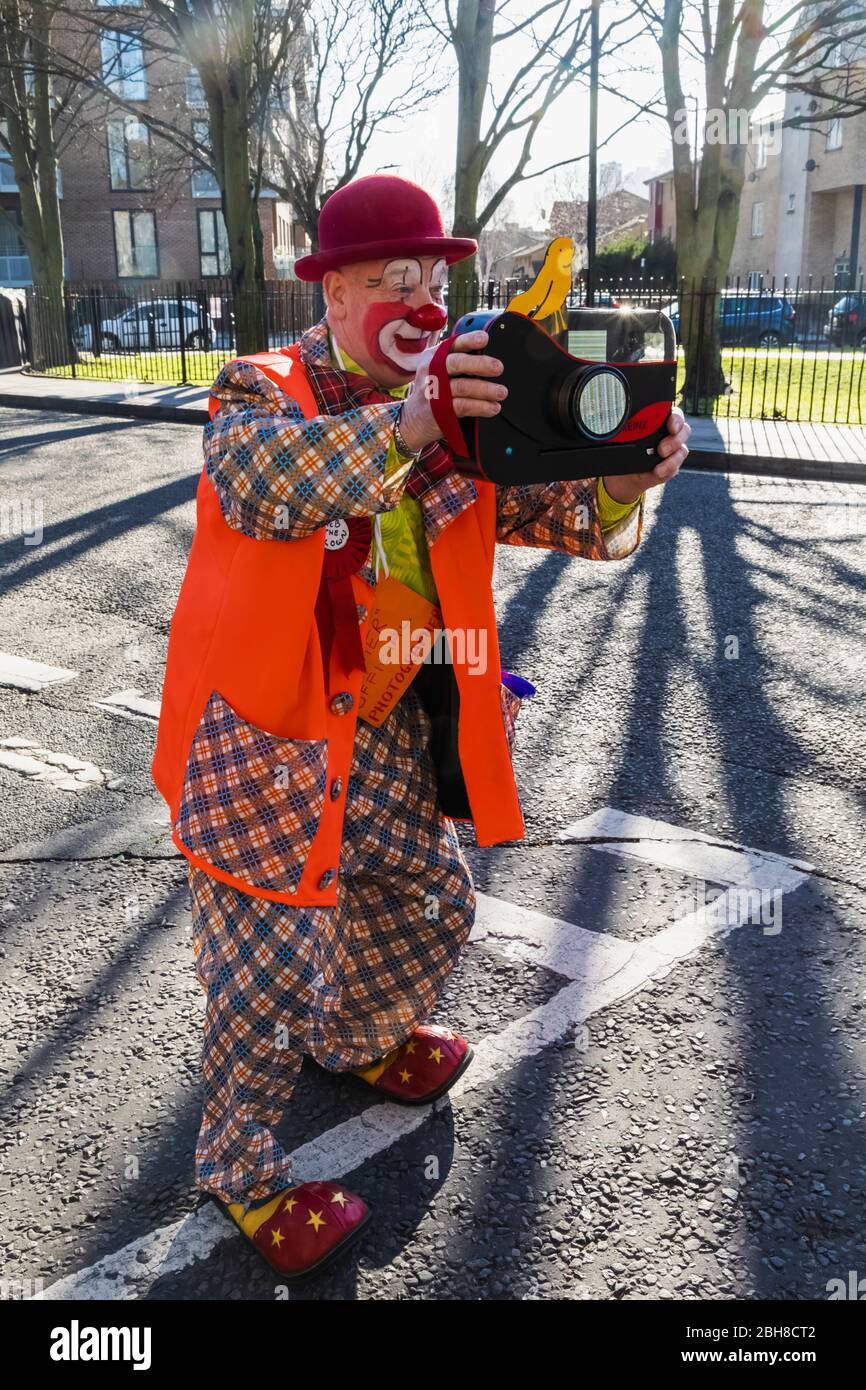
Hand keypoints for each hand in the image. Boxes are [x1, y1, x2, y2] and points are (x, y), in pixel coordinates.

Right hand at [398, 328, 507, 452]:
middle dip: (480, 364)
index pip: (452, 344)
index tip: (485, 338)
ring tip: (501, 392)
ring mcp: (433, 392)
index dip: (469, 340)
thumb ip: (455, 362)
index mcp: (432, 357)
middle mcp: (430, 371)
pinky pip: (463, 406)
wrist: (412, 421)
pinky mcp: (439, 411)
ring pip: (463, 387)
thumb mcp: (436, 371)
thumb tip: (488, 355)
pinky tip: (493, 407)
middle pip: (457, 363)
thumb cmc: (431, 392)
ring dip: (486, 389)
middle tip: (499, 368)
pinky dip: (481, 407)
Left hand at [602, 407, 690, 505]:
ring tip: (659, 462)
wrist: (625, 475)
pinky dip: (668, 468)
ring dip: (672, 457)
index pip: (675, 415)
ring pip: (682, 449)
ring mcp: (673, 451)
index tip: (670, 425)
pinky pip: (676, 466)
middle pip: (684, 431)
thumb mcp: (624, 438)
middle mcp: (669, 435)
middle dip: (675, 439)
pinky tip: (658, 471)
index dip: (676, 419)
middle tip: (662, 448)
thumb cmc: (626, 452)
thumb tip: (618, 421)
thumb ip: (629, 428)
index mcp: (660, 423)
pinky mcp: (672, 466)